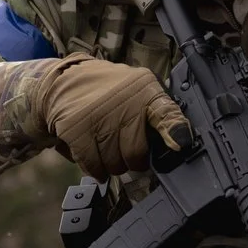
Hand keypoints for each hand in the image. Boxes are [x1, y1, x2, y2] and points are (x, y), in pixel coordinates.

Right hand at [38, 57, 192, 177]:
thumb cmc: (111, 92)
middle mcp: (122, 102)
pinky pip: (93, 165)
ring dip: (112, 164)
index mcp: (145, 90)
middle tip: (125, 149)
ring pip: (114, 164)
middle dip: (132, 160)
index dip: (174, 130)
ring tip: (108, 147)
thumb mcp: (142, 91)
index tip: (179, 145)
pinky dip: (95, 168)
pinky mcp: (76, 129)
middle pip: (136, 154)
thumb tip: (179, 144)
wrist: (68, 79)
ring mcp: (97, 116)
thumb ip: (161, 115)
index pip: (165, 112)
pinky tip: (95, 156)